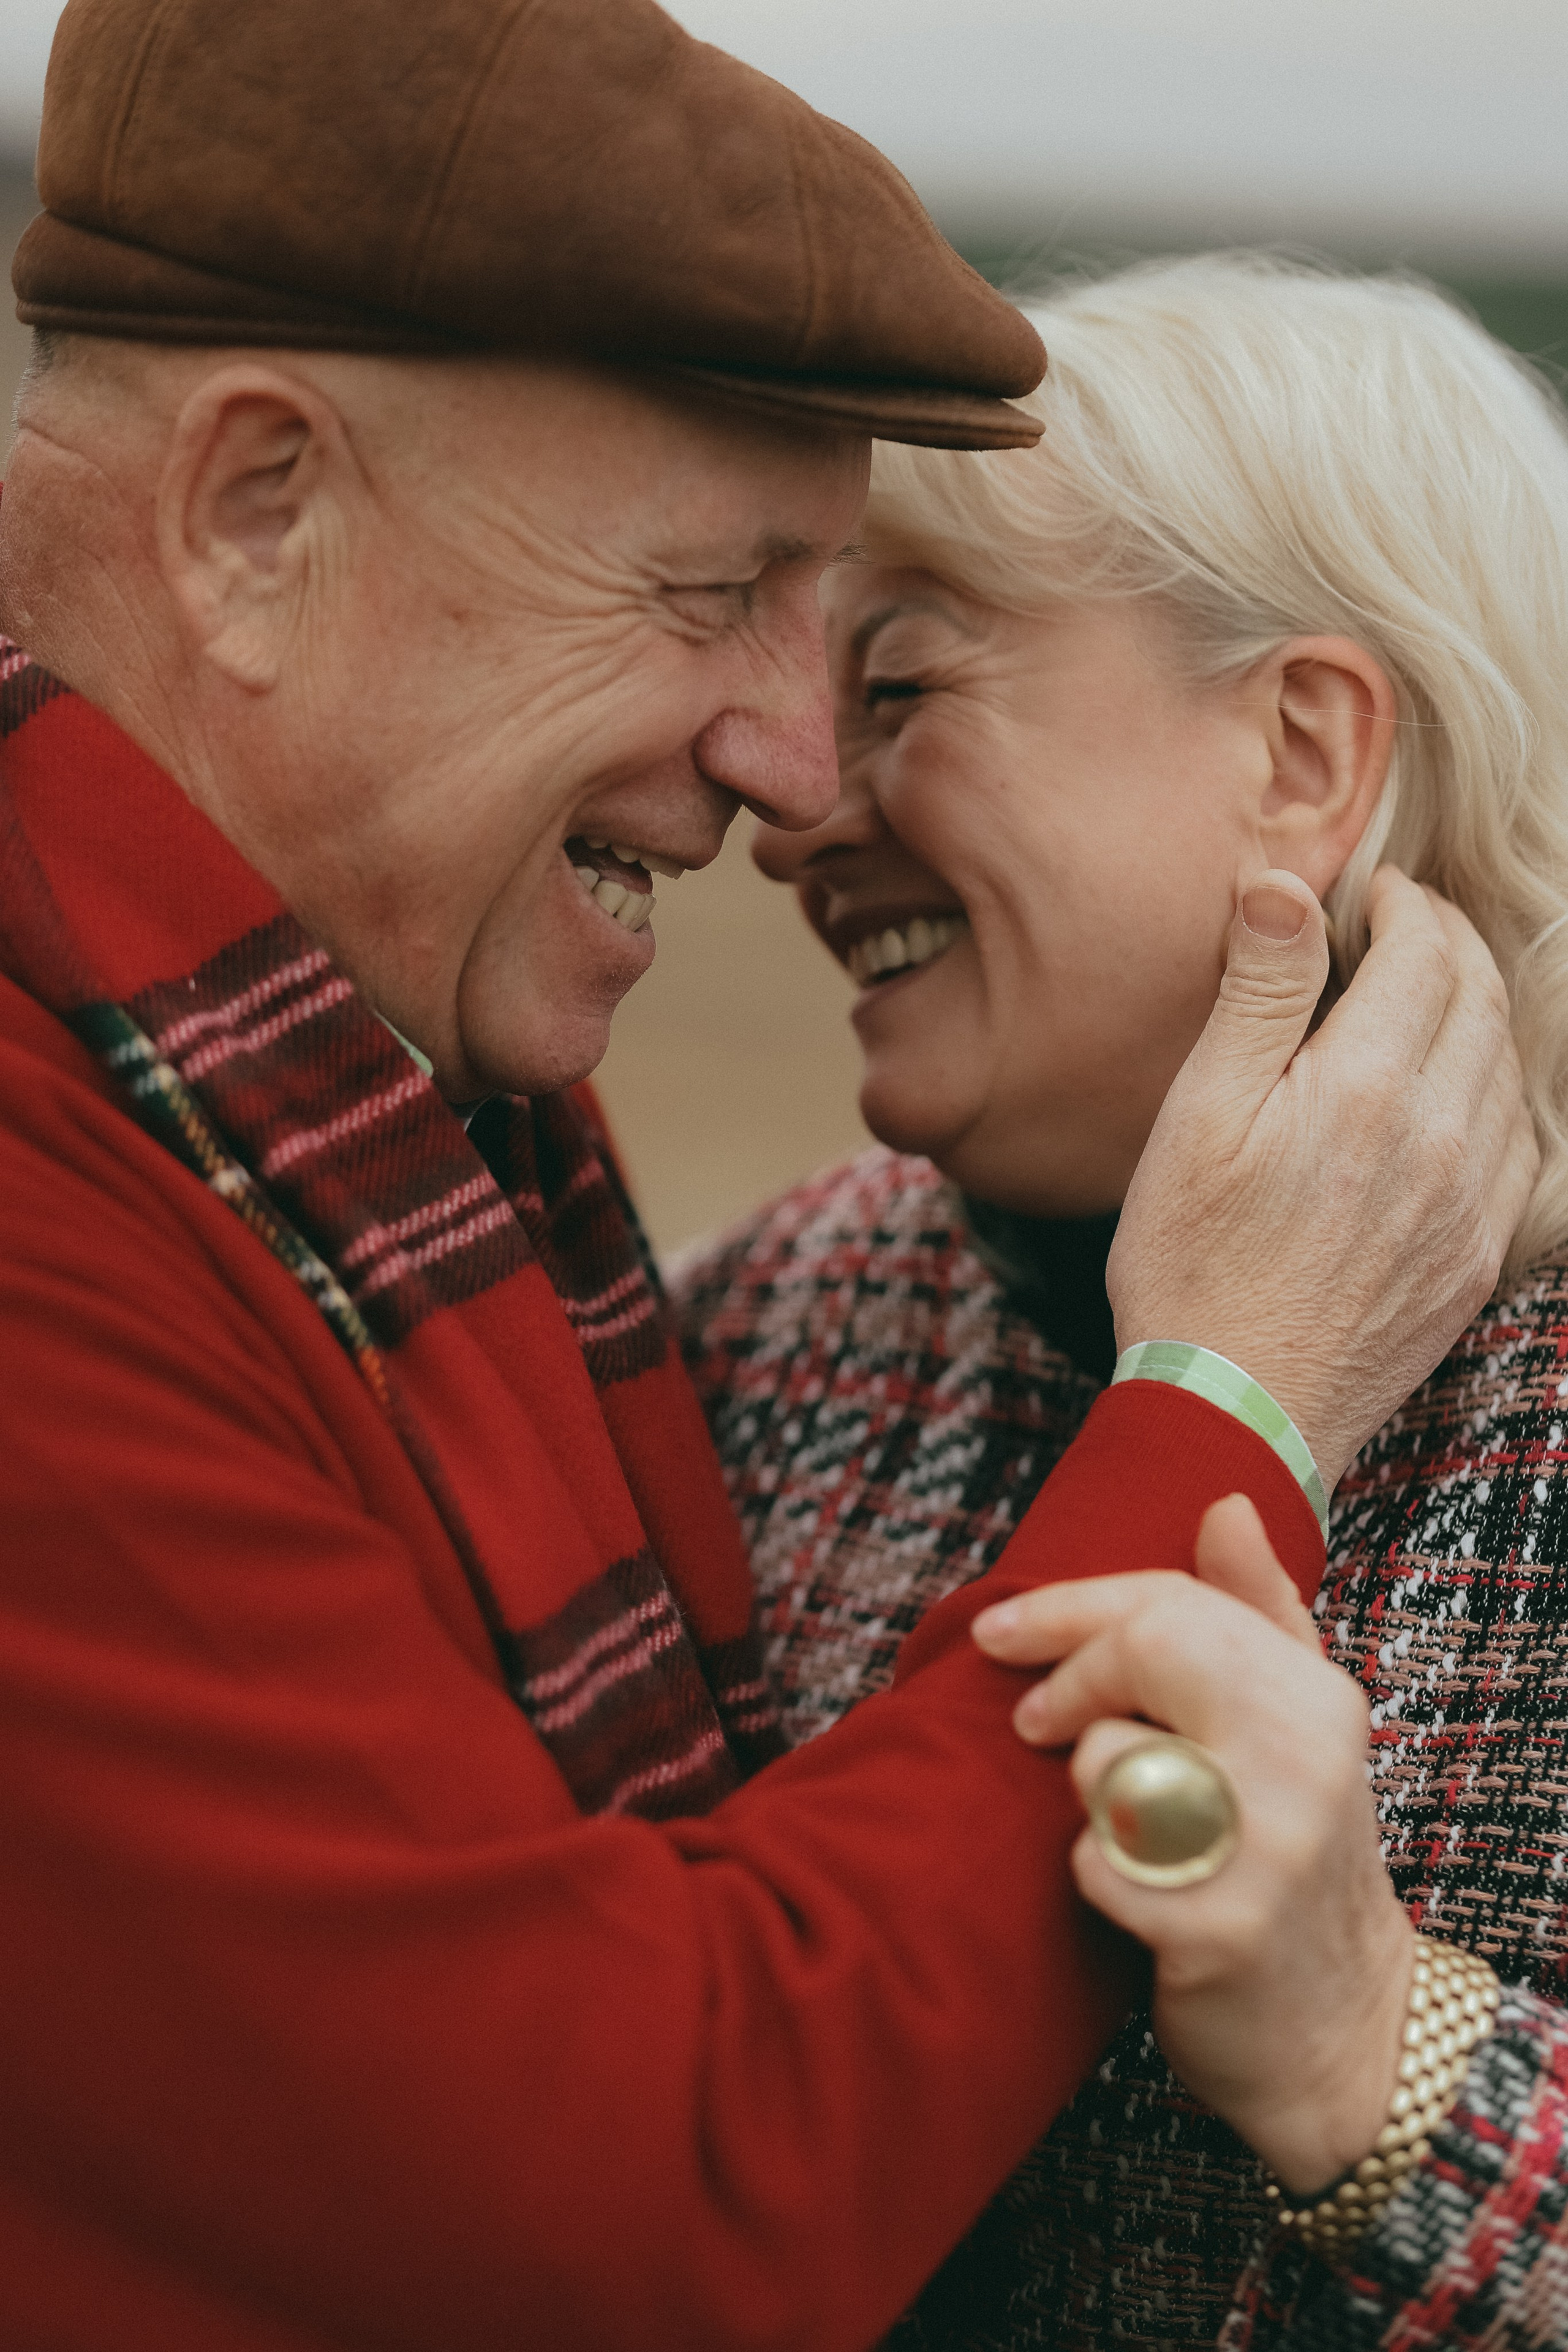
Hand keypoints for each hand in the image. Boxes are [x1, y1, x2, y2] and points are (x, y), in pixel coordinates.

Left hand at [973, 1494, 1413, 2193]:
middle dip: (1068, 1674)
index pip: (1172, 1603)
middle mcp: (1302, 1756)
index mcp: (1316, 1695)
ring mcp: (1266, 1843)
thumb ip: (1259, 1610)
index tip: (997, 1631)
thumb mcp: (1299, 1725)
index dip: (1069, 1606)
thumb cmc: (1293, 1856)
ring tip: (1127, 1825)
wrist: (1347, 2029)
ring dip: (1087, 1792)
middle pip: (1144, 1647)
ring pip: (1106, 1758)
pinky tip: (1131, 1898)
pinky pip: (1098, 1862)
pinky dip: (1091, 1876)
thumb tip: (1227, 1504)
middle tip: (1031, 1719)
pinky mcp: (1218, 1928)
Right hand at [1107, 867, 1537, 1489]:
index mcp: (1367, 1089)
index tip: (1373, 893)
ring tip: (1429, 995)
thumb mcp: (1196, 1116)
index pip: (1423, 954)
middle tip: (1407, 924)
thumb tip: (1284, 888)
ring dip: (1477, 1013)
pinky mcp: (1475, 1258)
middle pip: (1480, 1001)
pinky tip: (1454, 1095)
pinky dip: (1495, 1095)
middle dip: (1449, 944)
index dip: (1404, 906)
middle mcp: (1439, 1138)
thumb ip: (1256, 995)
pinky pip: (1518, 1149)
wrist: (1236, 1408)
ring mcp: (1469, 1204)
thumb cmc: (1190, 1264)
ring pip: (1506, 1071)